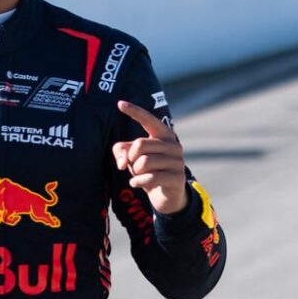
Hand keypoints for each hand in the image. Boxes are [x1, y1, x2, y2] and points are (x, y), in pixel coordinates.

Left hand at [112, 100, 187, 214]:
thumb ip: (122, 152)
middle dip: (130, 158)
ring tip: (138, 175)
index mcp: (164, 135)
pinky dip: (138, 182)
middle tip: (133, 166)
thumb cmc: (148, 170)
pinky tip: (135, 184)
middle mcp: (174, 144)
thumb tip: (122, 162)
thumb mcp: (133, 158)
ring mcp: (178, 161)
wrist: (167, 195)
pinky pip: (151, 177)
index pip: (148, 120)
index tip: (119, 103)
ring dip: (135, 172)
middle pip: (139, 145)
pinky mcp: (178, 178)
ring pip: (144, 162)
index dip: (134, 111)